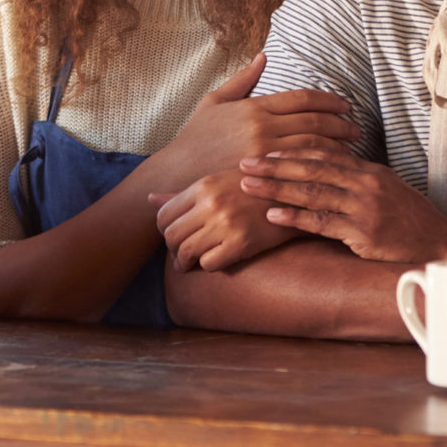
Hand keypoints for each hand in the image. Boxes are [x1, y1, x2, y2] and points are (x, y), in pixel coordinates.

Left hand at [150, 140, 330, 271]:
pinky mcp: (242, 243)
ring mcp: (226, 224)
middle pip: (171, 237)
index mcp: (203, 186)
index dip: (165, 231)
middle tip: (182, 255)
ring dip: (187, 262)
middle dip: (173, 250)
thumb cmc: (256, 188)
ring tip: (192, 263)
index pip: (163, 216)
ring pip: (187, 253)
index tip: (175, 237)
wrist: (296, 196)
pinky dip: (208, 265)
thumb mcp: (219, 181)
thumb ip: (183, 193)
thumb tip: (149, 199)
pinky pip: (209, 264)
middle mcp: (211, 203)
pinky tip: (217, 260)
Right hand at [151, 52, 361, 189]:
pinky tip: (333, 169)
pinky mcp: (264, 177)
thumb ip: (243, 79)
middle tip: (356, 127)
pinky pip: (301, 171)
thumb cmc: (195, 136)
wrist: (177, 173)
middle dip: (340, 124)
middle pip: (314, 122)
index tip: (345, 105)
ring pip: (313, 147)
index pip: (302, 99)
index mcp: (255, 106)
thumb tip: (265, 56)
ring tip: (351, 147)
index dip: (329, 101)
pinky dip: (322, 167)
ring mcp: (264, 154)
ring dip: (337, 146)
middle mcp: (263, 127)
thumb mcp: (214, 100)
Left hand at [238, 146, 446, 263]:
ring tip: (249, 185)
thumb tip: (327, 170)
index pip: (323, 154)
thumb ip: (357, 180)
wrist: (440, 244)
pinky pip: (322, 222)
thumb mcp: (386, 190)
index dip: (291, 151)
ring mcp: (364, 206)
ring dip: (277, 187)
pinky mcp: (363, 232)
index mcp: (369, 170)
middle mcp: (365, 183)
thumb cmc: (410, 220)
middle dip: (275, 163)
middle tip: (244, 161)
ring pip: (312, 191)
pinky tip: (272, 215)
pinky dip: (295, 217)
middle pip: (312, 167)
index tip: (263, 149)